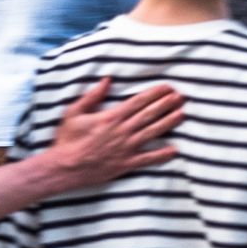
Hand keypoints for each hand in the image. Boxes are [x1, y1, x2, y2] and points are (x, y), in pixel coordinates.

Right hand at [42, 79, 186, 192]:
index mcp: (111, 117)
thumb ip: (92, 96)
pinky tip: (175, 150)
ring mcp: (126, 148)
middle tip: (181, 97)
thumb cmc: (67, 139)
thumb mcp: (74, 112)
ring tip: (183, 114)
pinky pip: (147, 159)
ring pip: (152, 132)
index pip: (138, 102)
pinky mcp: (126, 164)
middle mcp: (122, 131)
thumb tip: (107, 80)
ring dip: (169, 123)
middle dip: (166, 104)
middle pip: (149, 114)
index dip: (155, 94)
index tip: (167, 87)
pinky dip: (162, 155)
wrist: (63, 167)